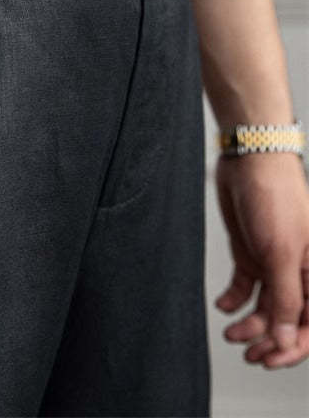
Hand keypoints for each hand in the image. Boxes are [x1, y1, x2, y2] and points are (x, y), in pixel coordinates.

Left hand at [214, 151, 308, 367]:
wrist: (249, 163)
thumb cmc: (276, 199)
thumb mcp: (281, 253)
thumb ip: (285, 297)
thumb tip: (286, 339)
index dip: (294, 347)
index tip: (270, 359)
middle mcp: (299, 273)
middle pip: (289, 319)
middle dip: (270, 340)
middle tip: (248, 354)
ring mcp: (274, 263)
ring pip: (266, 307)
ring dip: (250, 324)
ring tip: (231, 333)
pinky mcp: (251, 252)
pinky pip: (246, 286)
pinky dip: (235, 299)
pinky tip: (223, 306)